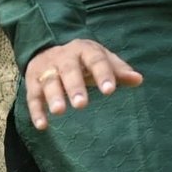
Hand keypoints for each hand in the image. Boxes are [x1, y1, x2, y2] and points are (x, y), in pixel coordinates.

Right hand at [23, 39, 145, 130]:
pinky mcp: (32, 81)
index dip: (102, 74)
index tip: (110, 90)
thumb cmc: (83, 59)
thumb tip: (139, 80)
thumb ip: (118, 70)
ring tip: (60, 111)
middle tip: (81, 104)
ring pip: (49, 82)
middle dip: (75, 86)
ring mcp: (46, 69)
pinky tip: (42, 125)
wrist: (47, 45)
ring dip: (53, 96)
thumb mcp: (101, 59)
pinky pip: (32, 96)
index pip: (95, 60)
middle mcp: (64, 57)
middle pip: (69, 70)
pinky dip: (36, 111)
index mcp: (84, 50)